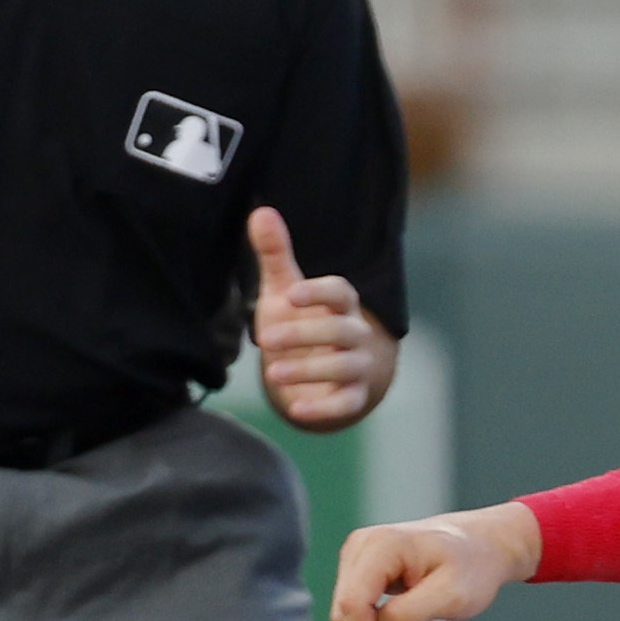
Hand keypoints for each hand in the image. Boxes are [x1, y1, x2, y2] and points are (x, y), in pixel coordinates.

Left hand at [249, 207, 397, 431]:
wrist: (329, 371)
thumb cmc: (305, 322)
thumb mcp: (286, 290)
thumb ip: (276, 254)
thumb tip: (261, 211)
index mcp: (341, 304)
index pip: (341, 293)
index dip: (319, 293)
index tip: (292, 294)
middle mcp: (356, 334)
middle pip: (341, 330)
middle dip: (305, 334)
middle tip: (267, 340)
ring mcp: (358, 366)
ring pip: (344, 367)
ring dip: (310, 370)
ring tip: (272, 374)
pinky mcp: (353, 397)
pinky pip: (346, 403)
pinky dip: (325, 409)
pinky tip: (296, 409)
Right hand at [331, 505, 536, 620]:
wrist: (480, 547)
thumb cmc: (471, 567)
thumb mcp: (452, 596)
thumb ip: (408, 614)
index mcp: (380, 546)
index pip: (352, 602)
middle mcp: (361, 546)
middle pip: (345, 610)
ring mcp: (358, 556)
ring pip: (350, 613)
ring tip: (421, 614)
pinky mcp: (361, 568)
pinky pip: (360, 609)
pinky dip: (384, 619)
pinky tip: (412, 609)